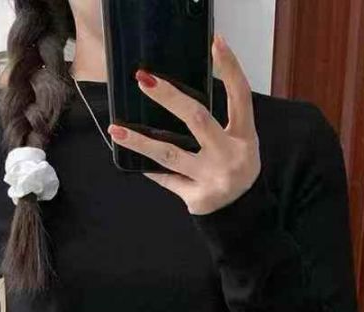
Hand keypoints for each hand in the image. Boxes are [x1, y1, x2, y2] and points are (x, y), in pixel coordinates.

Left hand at [106, 33, 261, 215]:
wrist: (242, 215)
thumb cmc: (235, 170)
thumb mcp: (240, 144)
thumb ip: (219, 123)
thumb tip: (176, 97)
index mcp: (245, 137)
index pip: (240, 96)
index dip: (230, 68)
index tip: (216, 44)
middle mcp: (231, 156)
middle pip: (198, 119)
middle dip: (170, 98)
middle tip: (145, 81)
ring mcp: (213, 178)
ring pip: (170, 154)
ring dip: (140, 141)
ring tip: (117, 129)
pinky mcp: (197, 198)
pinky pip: (166, 178)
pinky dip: (150, 167)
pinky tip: (131, 157)